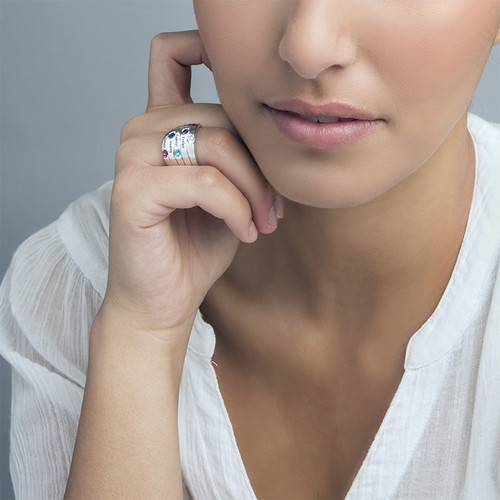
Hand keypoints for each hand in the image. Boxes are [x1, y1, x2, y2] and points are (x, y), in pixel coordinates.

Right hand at [100, 30, 281, 343]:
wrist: (162, 302)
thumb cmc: (195, 248)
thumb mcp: (229, 193)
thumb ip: (239, 154)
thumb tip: (277, 128)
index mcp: (161, 126)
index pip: (171, 56)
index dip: (202, 48)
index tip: (248, 84)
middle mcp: (140, 132)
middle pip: (222, 116)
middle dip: (260, 166)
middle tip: (273, 210)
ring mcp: (131, 157)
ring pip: (217, 145)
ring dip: (253, 189)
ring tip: (262, 223)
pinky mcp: (133, 189)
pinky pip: (206, 181)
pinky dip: (236, 208)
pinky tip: (244, 233)